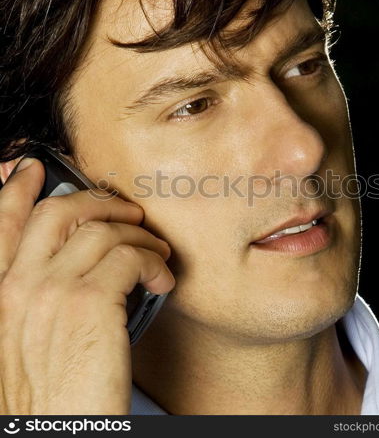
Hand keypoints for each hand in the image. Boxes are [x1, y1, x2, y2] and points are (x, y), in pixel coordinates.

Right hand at [0, 157, 174, 413]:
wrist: (54, 435)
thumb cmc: (50, 394)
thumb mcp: (25, 338)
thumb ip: (38, 295)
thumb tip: (73, 260)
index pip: (2, 225)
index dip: (15, 190)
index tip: (30, 168)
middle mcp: (18, 286)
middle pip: (58, 212)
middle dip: (99, 201)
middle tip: (128, 212)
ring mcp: (51, 292)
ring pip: (105, 233)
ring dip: (141, 239)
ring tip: (158, 256)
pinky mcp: (90, 304)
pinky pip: (132, 258)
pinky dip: (154, 263)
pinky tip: (162, 280)